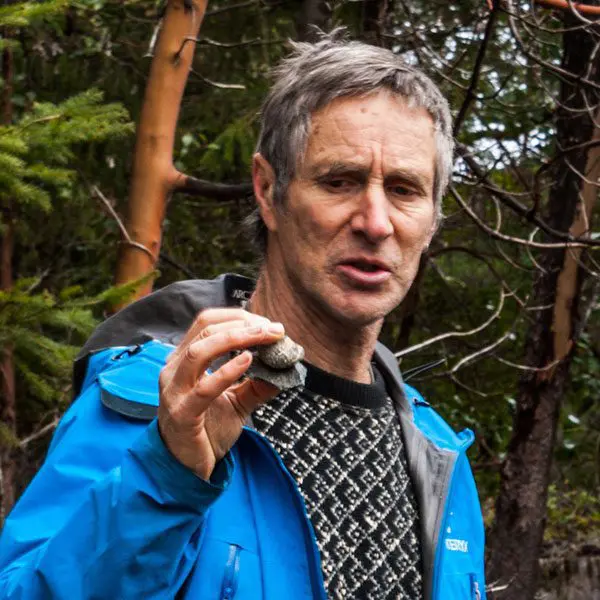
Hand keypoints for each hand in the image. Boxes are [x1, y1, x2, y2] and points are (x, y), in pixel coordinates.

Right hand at [157, 308, 283, 479]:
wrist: (188, 467)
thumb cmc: (208, 428)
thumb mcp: (238, 401)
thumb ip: (258, 383)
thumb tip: (287, 365)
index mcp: (185, 358)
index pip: (208, 322)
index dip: (240, 317)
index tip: (269, 325)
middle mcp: (174, 368)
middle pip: (206, 329)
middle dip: (244, 325)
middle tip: (275, 330)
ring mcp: (174, 390)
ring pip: (200, 351)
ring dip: (236, 339)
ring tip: (264, 338)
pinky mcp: (181, 413)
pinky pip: (204, 388)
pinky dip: (227, 371)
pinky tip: (248, 361)